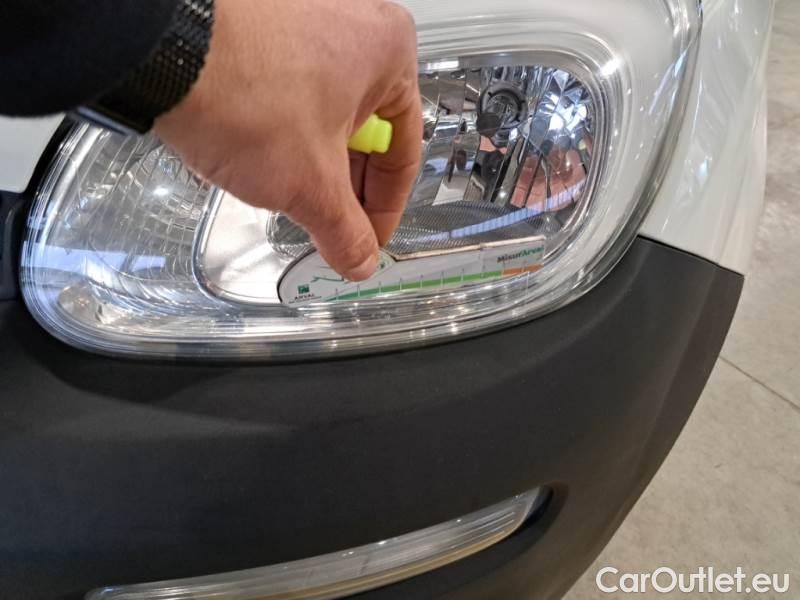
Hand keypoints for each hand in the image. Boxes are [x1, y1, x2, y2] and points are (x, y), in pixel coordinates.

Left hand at [155, 0, 421, 280]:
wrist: (159, 49)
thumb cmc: (242, 89)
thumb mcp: (310, 185)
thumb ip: (346, 232)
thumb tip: (359, 257)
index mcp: (389, 51)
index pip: (401, 152)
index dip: (383, 210)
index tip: (366, 239)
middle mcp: (354, 23)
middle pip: (363, 132)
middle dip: (341, 186)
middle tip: (326, 226)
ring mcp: (306, 18)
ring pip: (324, 113)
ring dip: (309, 160)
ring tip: (282, 187)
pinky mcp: (264, 24)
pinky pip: (289, 91)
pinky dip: (280, 129)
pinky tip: (255, 152)